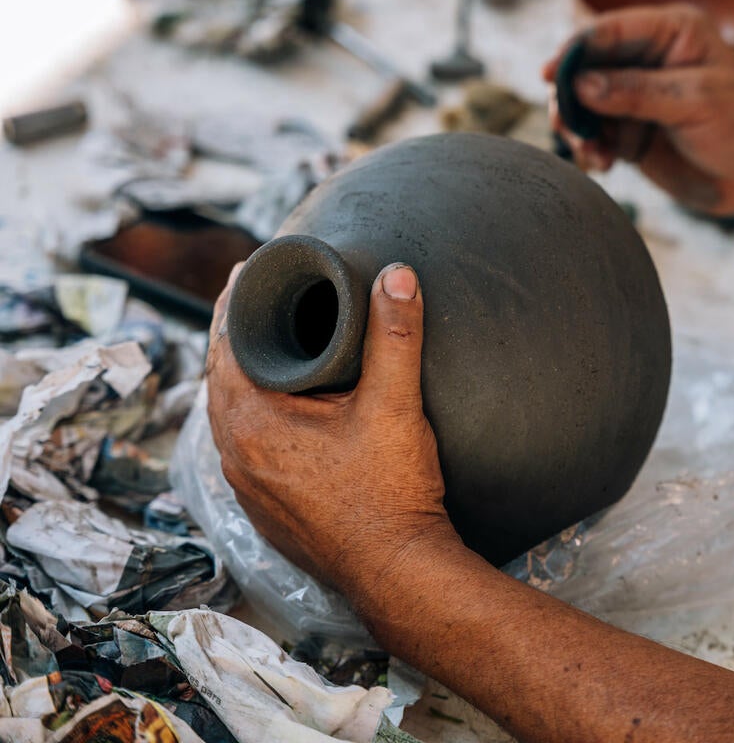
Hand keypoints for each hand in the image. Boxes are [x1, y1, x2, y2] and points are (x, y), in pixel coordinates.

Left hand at [205, 262, 463, 600]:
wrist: (398, 571)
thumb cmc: (390, 491)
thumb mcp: (394, 404)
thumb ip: (394, 335)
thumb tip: (397, 275)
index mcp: (250, 421)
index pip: (223, 344)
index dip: (233, 303)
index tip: (248, 272)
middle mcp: (236, 456)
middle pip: (224, 380)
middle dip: (242, 340)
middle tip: (265, 305)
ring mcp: (248, 489)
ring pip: (235, 420)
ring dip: (251, 384)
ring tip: (277, 355)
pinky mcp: (268, 513)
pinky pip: (251, 452)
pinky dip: (263, 423)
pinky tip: (291, 418)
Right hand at [543, 5, 733, 215]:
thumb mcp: (698, 102)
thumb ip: (639, 93)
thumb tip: (582, 86)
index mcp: (669, 32)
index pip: (609, 31)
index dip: (576, 51)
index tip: (552, 76)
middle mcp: (647, 60)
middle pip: (585, 68)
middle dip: (570, 97)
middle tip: (569, 128)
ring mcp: (636, 99)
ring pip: (583, 106)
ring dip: (578, 130)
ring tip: (593, 156)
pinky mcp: (633, 134)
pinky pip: (595, 137)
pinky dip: (590, 150)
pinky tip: (601, 166)